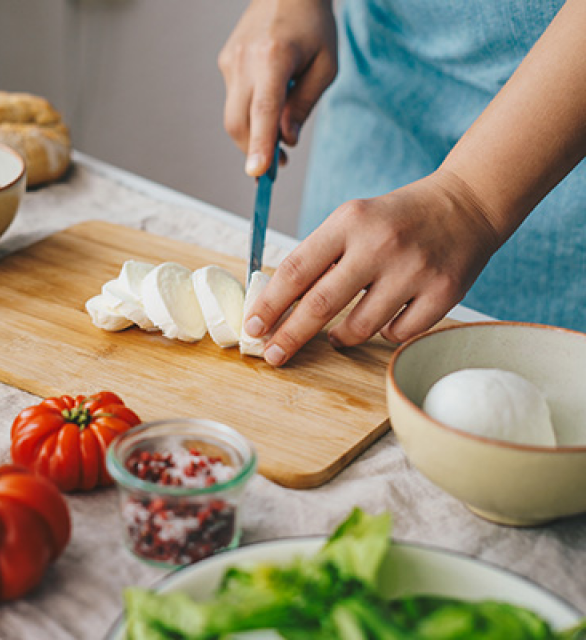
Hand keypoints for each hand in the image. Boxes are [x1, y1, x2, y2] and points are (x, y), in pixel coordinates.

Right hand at [218, 0, 336, 175]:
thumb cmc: (313, 25)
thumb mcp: (325, 67)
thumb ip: (304, 106)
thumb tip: (286, 142)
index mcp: (273, 57)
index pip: (263, 110)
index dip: (259, 144)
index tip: (257, 172)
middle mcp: (245, 60)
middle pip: (238, 123)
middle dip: (253, 151)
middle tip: (275, 168)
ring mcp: (230, 61)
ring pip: (234, 117)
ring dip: (252, 137)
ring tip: (277, 142)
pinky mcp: (225, 63)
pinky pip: (235, 102)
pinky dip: (250, 117)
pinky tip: (268, 108)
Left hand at [243, 171, 500, 365]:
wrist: (466, 205)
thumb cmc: (396, 219)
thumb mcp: (353, 221)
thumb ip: (320, 257)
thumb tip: (278, 303)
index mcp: (349, 222)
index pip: (296, 270)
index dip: (269, 304)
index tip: (252, 328)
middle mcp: (380, 244)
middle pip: (321, 304)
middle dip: (289, 336)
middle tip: (272, 355)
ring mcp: (414, 269)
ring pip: (360, 328)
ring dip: (339, 338)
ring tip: (335, 335)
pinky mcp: (443, 292)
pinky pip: (397, 333)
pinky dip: (384, 332)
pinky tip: (385, 318)